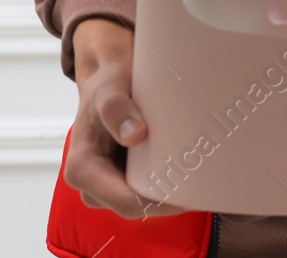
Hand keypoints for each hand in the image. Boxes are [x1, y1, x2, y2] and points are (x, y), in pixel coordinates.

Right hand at [63, 18, 189, 219]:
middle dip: (168, 200)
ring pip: (144, 202)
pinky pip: (147, 192)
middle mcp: (92, 185)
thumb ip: (116, 107)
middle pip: (138, 207)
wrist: (109, 79)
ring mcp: (107, 185)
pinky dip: (167, 184)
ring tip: (200, 175)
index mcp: (82, 170)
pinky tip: (189, 170)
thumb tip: (135, 135)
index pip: (126, 203)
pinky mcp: (123, 179)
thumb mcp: (109, 88)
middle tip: (205, 184)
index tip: (191, 193)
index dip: (159, 203)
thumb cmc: (108, 84)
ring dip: (169, 193)